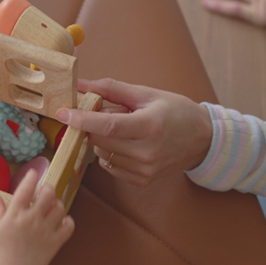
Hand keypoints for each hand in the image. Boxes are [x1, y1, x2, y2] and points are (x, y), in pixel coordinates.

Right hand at [0, 170, 73, 264]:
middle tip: (44, 191)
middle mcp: (32, 219)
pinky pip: (69, 226)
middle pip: (48, 194)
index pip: (26, 188)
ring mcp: (46, 230)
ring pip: (59, 208)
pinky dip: (68, 221)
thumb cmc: (1, 252)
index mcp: (16, 214)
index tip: (33, 174)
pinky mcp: (56, 242)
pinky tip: (62, 221)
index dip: (31, 177)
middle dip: (47, 188)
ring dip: (57, 204)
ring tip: (51, 207)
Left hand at [56, 79, 212, 185]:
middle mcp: (147, 152)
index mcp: (150, 126)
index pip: (108, 126)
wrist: (202, 140)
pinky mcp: (142, 180)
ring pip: (102, 153)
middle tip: (104, 113)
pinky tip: (126, 143)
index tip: (63, 113)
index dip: (82, 120)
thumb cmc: (176, 112)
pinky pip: (110, 166)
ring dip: (101, 139)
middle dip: (91, 125)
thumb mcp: (147, 94)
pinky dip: (110, 153)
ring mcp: (144, 169)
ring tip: (123, 129)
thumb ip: (111, 89)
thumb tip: (81, 84)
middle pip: (100, 140)